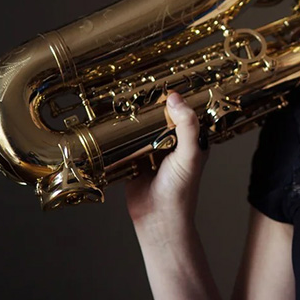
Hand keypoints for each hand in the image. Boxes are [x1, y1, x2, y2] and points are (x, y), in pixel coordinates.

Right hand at [125, 91, 209, 228]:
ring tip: (120, 99)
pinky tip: (110, 122)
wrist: (157, 220)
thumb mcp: (189, 154)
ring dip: (132, 118)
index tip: (161, 79)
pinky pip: (124, 142)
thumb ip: (187, 126)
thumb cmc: (181, 190)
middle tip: (134, 87)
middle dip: (148, 105)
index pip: (182, 110)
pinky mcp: (132, 160)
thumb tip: (175, 98)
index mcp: (189, 138)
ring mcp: (150, 150)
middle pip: (158, 116)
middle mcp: (170, 142)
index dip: (174, 96)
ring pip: (140, 128)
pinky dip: (118, 135)